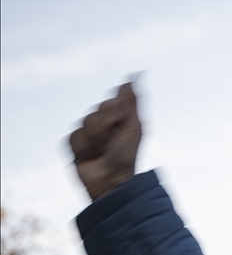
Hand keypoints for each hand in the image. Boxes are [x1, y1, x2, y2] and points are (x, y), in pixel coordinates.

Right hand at [69, 81, 141, 200]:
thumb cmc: (127, 155)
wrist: (112, 179)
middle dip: (106, 129)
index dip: (115, 113)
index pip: (110, 102)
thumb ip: (133, 101)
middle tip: (113, 142)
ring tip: (103, 152)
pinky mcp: (74, 145)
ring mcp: (87, 134)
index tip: (122, 123)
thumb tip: (136, 75)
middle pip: (95, 112)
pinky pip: (73, 138)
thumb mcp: (135, 126)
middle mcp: (102, 123)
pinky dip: (84, 149)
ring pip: (83, 125)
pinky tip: (91, 157)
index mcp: (118, 118)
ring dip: (96, 141)